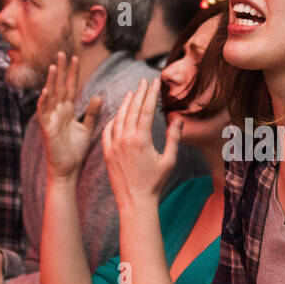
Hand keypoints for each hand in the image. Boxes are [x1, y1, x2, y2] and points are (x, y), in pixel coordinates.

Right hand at [36, 53, 103, 179]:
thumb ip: (92, 112)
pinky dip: (44, 101)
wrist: (68, 169)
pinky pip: (44, 112)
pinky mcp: (48, 128)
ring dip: (52, 81)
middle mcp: (58, 111)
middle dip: (62, 70)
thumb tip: (98, 96)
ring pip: (51, 96)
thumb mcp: (87, 127)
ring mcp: (51, 118)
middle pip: (60, 86)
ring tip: (55, 66)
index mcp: (68, 110)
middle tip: (62, 52)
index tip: (75, 57)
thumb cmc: (75, 150)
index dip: (72, 73)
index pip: (70, 87)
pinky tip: (46, 90)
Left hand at [102, 77, 180, 208]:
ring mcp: (114, 146)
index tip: (153, 82)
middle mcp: (125, 139)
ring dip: (125, 104)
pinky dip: (112, 120)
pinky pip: (107, 132)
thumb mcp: (169, 161)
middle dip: (139, 93)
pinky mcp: (107, 153)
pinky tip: (117, 115)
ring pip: (118, 118)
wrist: (135, 202)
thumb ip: (174, 138)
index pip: (146, 110)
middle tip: (143, 81)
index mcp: (141, 139)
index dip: (150, 94)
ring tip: (131, 93)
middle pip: (132, 109)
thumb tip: (178, 119)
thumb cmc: (155, 184)